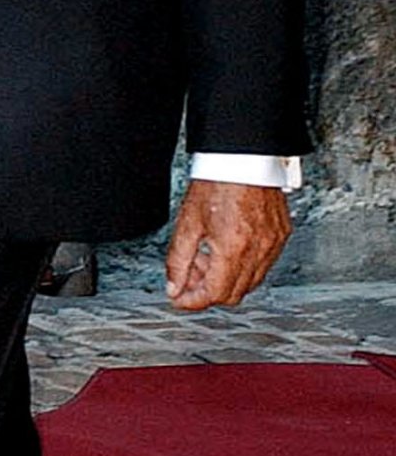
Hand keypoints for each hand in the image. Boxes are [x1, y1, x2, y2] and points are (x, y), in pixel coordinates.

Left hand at [165, 180, 290, 310]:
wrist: (242, 155)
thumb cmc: (216, 180)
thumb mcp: (188, 221)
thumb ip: (178, 259)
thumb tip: (174, 287)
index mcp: (233, 249)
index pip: (214, 294)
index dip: (193, 301)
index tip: (179, 299)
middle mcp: (258, 251)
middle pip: (233, 294)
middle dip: (207, 290)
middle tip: (190, 275)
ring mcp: (273, 244)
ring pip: (250, 283)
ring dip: (226, 279)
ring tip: (207, 256)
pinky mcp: (281, 235)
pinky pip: (263, 265)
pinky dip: (244, 266)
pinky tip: (227, 248)